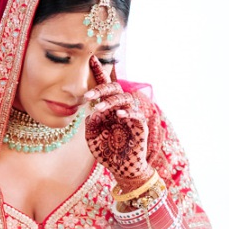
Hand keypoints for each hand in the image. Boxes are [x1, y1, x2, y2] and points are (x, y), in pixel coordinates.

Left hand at [83, 56, 160, 190]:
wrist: (121, 170)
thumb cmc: (107, 152)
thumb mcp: (92, 137)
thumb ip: (91, 123)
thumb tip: (93, 111)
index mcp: (109, 109)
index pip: (105, 87)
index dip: (99, 72)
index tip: (91, 58)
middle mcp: (120, 109)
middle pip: (116, 89)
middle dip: (101, 88)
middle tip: (87, 96)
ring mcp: (131, 118)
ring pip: (126, 100)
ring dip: (111, 102)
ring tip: (99, 108)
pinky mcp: (141, 129)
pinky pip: (137, 116)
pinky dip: (128, 113)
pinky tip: (119, 115)